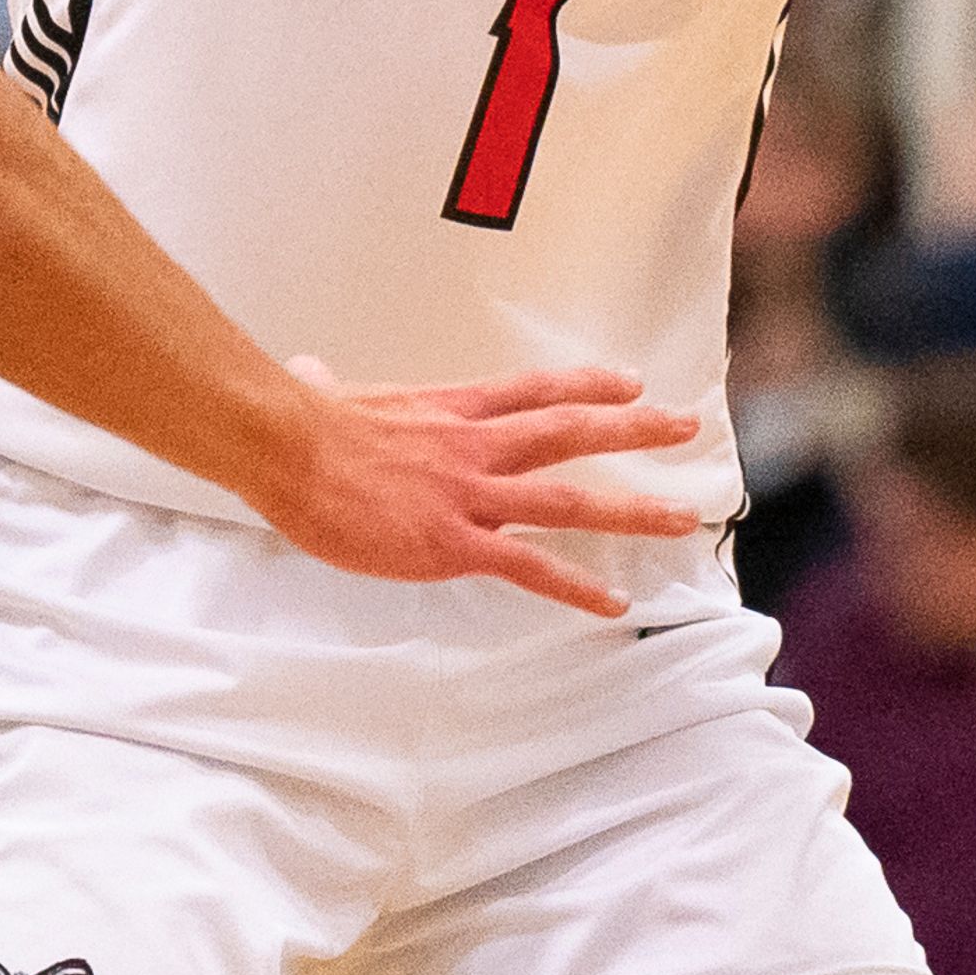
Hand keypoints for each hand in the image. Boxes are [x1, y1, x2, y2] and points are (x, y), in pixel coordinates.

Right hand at [241, 358, 701, 615]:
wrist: (289, 446)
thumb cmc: (301, 423)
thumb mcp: (329, 394)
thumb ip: (331, 385)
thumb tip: (308, 371)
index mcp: (450, 410)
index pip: (534, 390)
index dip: (586, 385)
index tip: (630, 383)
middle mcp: (475, 446)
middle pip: (571, 431)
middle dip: (635, 430)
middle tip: (686, 427)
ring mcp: (470, 494)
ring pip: (570, 500)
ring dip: (633, 510)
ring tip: (682, 519)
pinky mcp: (454, 542)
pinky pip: (530, 568)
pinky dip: (576, 587)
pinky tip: (613, 604)